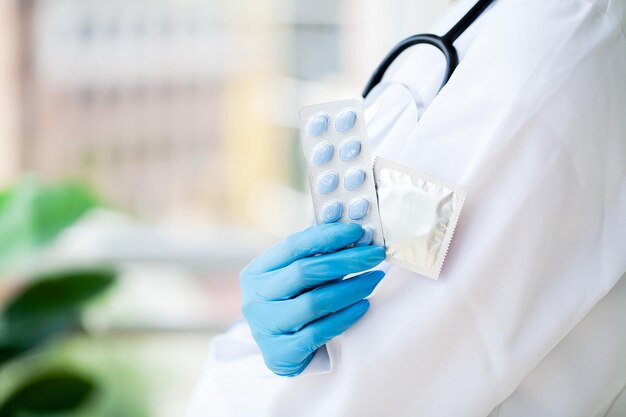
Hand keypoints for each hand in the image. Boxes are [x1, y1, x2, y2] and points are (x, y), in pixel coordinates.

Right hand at [240, 223, 385, 376]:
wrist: (279, 350)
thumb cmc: (293, 302)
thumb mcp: (296, 274)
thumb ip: (318, 250)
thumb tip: (347, 221)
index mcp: (257, 271)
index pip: (293, 246)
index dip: (326, 236)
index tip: (357, 231)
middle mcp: (255, 298)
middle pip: (304, 271)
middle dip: (345, 260)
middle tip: (375, 254)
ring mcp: (265, 327)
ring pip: (313, 303)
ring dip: (350, 288)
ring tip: (375, 278)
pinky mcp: (280, 353)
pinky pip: (319, 332)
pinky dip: (345, 317)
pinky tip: (364, 305)